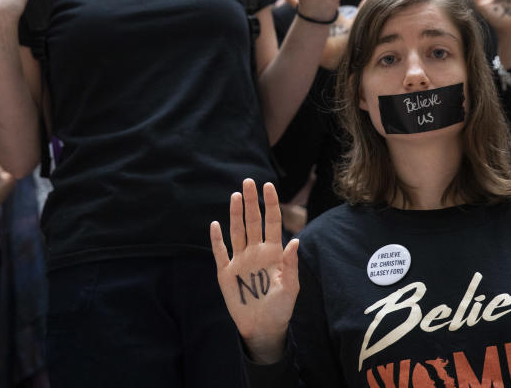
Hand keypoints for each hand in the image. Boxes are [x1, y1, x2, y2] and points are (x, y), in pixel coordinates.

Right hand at [210, 179, 298, 363]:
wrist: (263, 328)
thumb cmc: (281, 308)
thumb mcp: (291, 287)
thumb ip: (291, 264)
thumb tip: (295, 241)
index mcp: (274, 252)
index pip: (272, 222)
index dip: (271, 204)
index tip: (268, 186)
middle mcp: (256, 251)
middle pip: (252, 222)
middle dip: (251, 202)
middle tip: (248, 182)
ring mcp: (240, 260)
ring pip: (237, 232)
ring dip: (235, 214)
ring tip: (236, 196)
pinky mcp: (226, 273)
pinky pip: (220, 252)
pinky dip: (217, 239)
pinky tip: (215, 224)